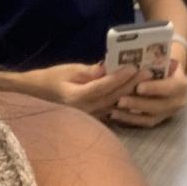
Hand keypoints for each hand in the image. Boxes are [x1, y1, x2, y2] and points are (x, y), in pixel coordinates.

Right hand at [25, 61, 140, 116]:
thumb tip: (107, 67)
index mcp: (78, 98)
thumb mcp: (69, 70)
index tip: (134, 67)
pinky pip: (112, 110)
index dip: (119, 77)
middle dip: (132, 84)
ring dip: (132, 93)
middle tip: (149, 72)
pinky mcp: (93, 118)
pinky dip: (124, 101)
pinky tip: (137, 93)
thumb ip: (90, 72)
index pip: (104, 86)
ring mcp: (90, 117)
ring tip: (146, 82)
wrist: (37, 96)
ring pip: (116, 105)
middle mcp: (86, 111)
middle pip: (114, 97)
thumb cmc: (52, 79)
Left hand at [109, 58, 186, 127]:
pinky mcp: (159, 120)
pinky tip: (114, 114)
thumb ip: (150, 60)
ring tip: (114, 108)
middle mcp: (178, 100)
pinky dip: (129, 119)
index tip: (138, 87)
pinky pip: (143, 123)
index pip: (171, 87)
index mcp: (181, 83)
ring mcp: (169, 112)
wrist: (166, 73)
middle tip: (120, 100)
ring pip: (150, 117)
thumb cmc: (160, 62)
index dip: (155, 88)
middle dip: (138, 104)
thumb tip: (131, 60)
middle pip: (159, 106)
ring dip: (131, 114)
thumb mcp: (160, 58)